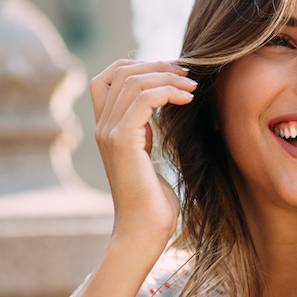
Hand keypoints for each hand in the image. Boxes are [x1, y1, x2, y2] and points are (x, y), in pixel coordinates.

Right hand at [90, 59, 196, 245]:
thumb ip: (146, 133)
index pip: (108, 76)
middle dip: (158, 65)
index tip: (174, 73)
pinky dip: (168, 91)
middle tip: (189, 73)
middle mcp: (103, 126)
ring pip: (132, 80)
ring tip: (193, 87)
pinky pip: (143, 99)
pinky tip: (188, 99)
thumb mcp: (148, 157)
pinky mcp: (122, 142)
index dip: (139, 65)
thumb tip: (165, 109)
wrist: (144, 231)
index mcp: (107, 128)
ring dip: (167, 77)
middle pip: (121, 71)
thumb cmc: (153, 202)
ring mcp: (109, 133)